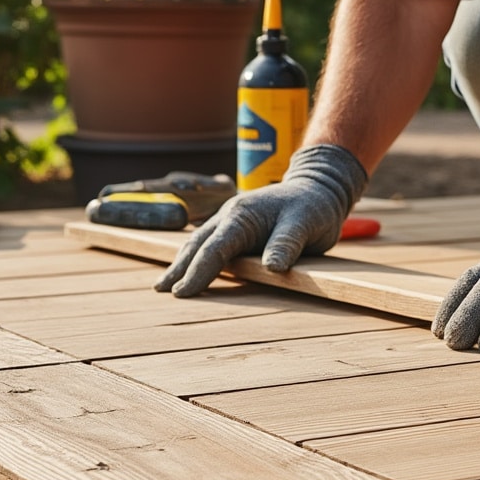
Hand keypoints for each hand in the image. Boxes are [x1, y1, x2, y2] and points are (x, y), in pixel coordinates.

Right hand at [154, 144, 366, 296]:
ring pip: (199, 244)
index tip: (182, 292)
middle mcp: (230, 216)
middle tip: (160, 290)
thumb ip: (287, 243)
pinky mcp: (237, 228)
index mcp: (241, 216)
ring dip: (181, 264)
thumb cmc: (313, 206)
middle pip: (198, 246)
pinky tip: (186, 270)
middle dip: (179, 269)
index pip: (214, 249)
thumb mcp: (305, 224)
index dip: (198, 272)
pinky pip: (210, 244)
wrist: (319, 186)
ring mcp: (231, 221)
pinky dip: (195, 258)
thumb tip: (272, 268)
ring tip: (163, 285)